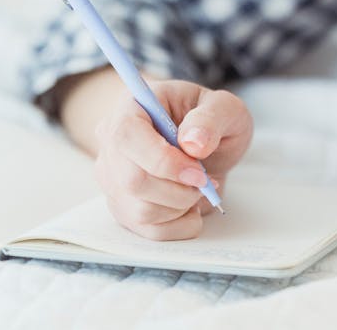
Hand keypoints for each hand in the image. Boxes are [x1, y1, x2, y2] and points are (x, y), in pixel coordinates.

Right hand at [92, 79, 252, 239]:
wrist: (203, 140)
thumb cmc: (208, 119)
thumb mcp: (224, 107)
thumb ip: (212, 118)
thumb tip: (193, 143)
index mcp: (133, 106)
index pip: (127, 136)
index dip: (162, 160)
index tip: (198, 173)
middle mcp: (112, 142)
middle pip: (132, 180)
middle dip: (178, 190)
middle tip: (205, 181)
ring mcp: (113, 177)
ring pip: (139, 210)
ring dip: (180, 207)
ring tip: (200, 188)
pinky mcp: (122, 205)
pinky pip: (146, 230)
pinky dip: (177, 225)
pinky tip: (191, 206)